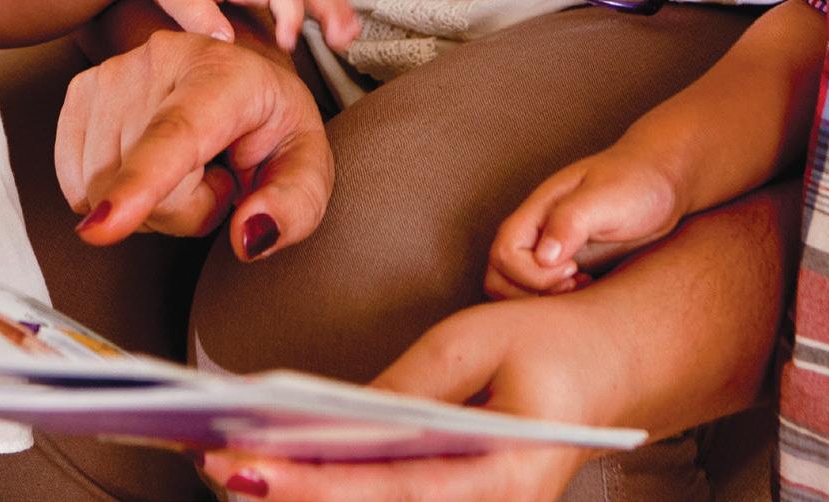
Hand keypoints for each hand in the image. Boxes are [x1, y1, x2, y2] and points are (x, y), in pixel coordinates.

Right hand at [57, 28, 334, 259]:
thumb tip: (248, 235)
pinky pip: (76, 183)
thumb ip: (294, 204)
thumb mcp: (308, 165)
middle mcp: (164, 59)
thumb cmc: (271, 126)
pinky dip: (109, 193)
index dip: (139, 185)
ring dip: (148, 203)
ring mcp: (115, 69)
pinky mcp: (82, 88)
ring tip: (184, 168)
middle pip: (143, 183)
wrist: (238, 78)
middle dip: (183, 209)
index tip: (102, 228)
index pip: (176, 135)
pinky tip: (145, 164)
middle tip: (216, 179)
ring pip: (102, 188)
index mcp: (227, 75)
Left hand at [199, 298, 613, 501]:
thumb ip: (404, 386)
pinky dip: (333, 492)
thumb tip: (328, 419)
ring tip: (231, 462)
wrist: (615, 369)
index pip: (387, 489)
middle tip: (212, 460)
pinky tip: (282, 471)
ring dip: (302, 498)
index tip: (245, 462)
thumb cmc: (552, 347)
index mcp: (502, 477)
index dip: (308, 482)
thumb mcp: (474, 342)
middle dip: (286, 496)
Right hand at [485, 142, 685, 298]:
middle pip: (498, 276)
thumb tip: (543, 256)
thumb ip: (571, 221)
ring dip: (540, 302)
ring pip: (513, 289)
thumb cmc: (637, 182)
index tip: (574, 268)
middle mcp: (536, 233)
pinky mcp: (567, 267)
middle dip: (530, 294)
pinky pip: (542, 295)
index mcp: (537, 212)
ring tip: (580, 289)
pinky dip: (558, 305)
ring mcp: (550, 251)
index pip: (504, 254)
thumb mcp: (608, 196)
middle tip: (574, 286)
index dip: (532, 274)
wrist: (663, 182)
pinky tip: (590, 290)